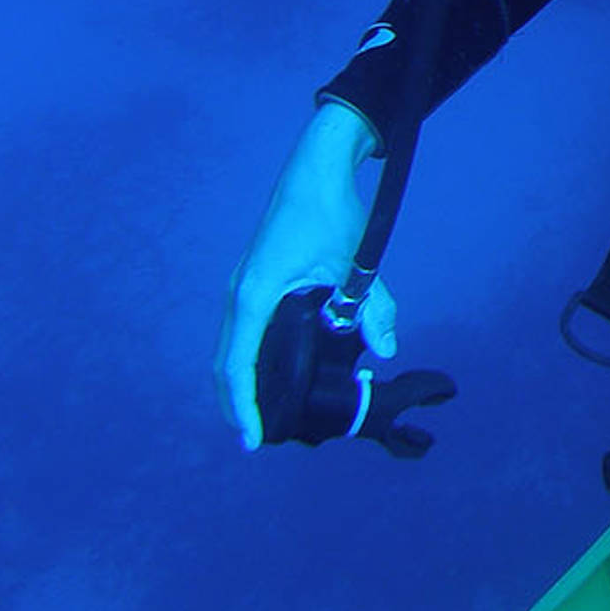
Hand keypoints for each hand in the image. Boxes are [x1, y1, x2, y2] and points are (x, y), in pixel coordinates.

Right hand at [217, 102, 397, 451]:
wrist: (314, 171)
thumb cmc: (332, 213)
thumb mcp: (358, 261)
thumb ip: (374, 307)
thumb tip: (386, 351)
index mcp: (255, 294)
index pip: (237, 364)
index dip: (242, 406)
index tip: (252, 439)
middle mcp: (238, 294)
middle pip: (224, 364)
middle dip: (237, 404)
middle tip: (260, 439)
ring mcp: (240, 288)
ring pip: (228, 349)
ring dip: (238, 384)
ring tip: (261, 417)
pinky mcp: (250, 283)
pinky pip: (238, 334)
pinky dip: (244, 361)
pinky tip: (266, 377)